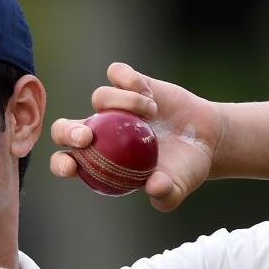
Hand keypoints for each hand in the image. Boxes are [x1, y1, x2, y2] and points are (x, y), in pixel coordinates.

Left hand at [50, 62, 223, 210]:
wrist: (206, 139)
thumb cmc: (185, 168)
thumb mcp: (178, 187)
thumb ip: (166, 194)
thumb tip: (154, 187)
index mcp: (100, 161)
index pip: (65, 162)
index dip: (61, 164)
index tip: (73, 166)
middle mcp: (100, 132)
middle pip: (64, 128)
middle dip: (66, 131)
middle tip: (87, 137)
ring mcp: (114, 106)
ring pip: (99, 96)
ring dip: (123, 102)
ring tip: (151, 113)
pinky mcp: (130, 83)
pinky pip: (117, 73)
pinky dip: (130, 81)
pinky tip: (149, 94)